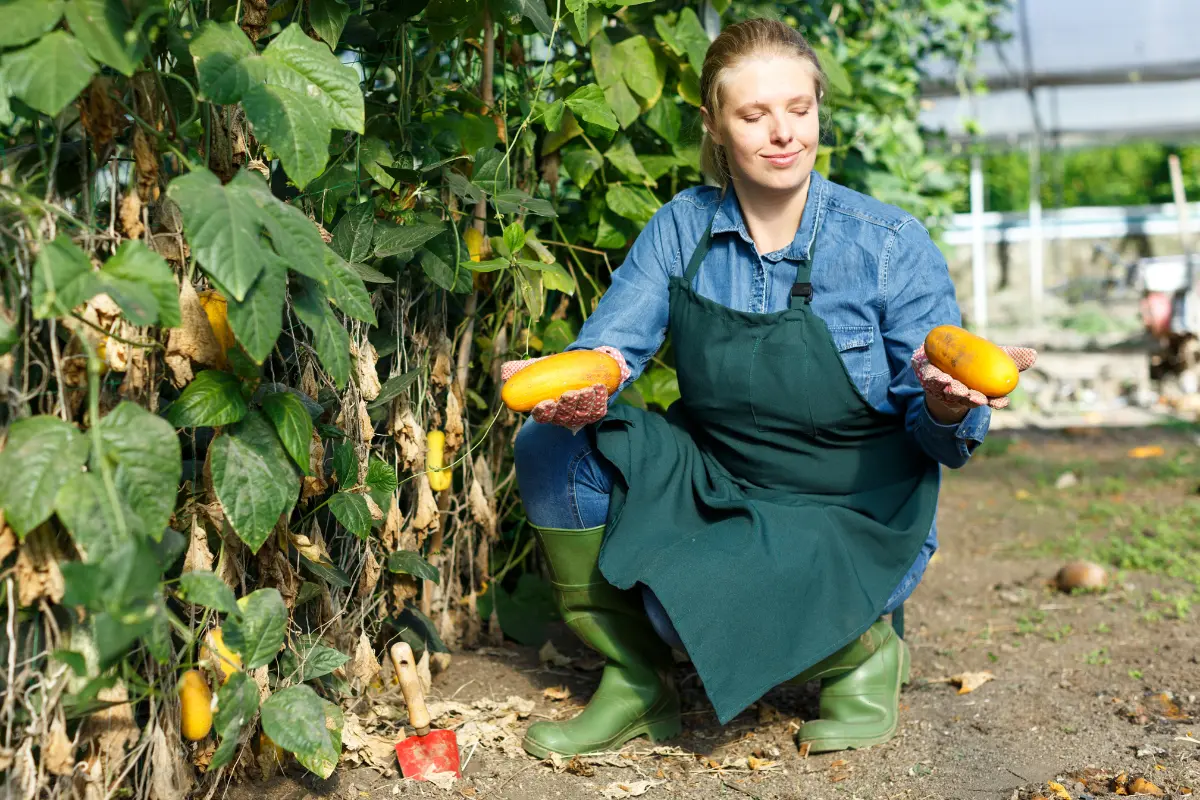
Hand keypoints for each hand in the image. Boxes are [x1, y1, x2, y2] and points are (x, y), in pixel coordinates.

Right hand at [500, 346, 630, 431]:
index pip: (542, 416)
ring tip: (587, 389)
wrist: (582, 365)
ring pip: (582, 414)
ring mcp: (580, 415)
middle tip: (569, 394)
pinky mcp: (595, 411)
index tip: (544, 403)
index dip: (543, 412)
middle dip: (567, 406)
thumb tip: (504, 372)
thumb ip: (523, 370)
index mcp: (546, 409)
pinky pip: (598, 409)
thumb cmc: (556, 370)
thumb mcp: (540, 368)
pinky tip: (599, 388)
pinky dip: (599, 400)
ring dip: (585, 402)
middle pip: (564, 416)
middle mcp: (563, 416)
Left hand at [911, 344, 1037, 420]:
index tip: (1001, 402)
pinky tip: (936, 375)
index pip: (992, 400)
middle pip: (969, 399)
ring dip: (952, 390)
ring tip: (953, 385)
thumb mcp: (993, 358)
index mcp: (981, 392)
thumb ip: (1011, 357)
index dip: (997, 403)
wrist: (942, 360)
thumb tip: (1033, 354)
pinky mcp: (928, 380)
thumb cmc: (973, 365)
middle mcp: (963, 394)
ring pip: (949, 392)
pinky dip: (933, 378)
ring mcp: (944, 389)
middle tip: (975, 396)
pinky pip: (930, 380)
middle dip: (971, 399)